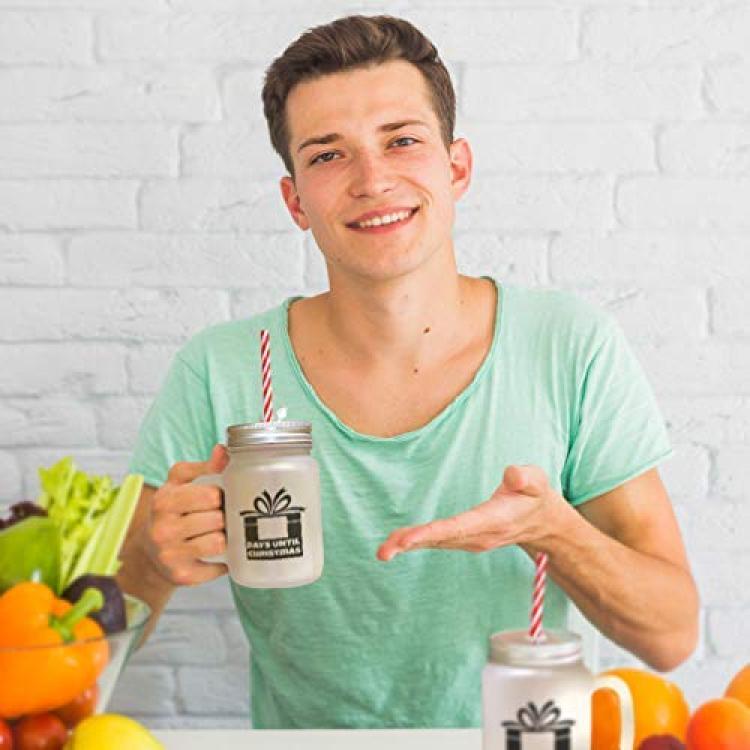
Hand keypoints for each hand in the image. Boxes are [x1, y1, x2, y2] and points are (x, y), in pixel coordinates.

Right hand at [145, 444, 229, 584]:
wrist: (150, 553)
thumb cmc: (171, 511)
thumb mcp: (179, 483)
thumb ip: (204, 466)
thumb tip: (224, 451)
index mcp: (164, 501)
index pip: (210, 495)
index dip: (219, 496)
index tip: (215, 499)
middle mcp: (163, 529)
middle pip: (217, 519)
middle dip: (222, 517)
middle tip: (217, 518)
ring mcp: (171, 555)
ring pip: (219, 542)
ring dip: (223, 537)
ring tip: (216, 534)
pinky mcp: (182, 576)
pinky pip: (218, 567)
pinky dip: (222, 562)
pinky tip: (215, 556)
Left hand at [376, 465, 565, 561]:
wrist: (541, 522)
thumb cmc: (533, 496)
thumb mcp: (537, 481)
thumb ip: (526, 478)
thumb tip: (512, 475)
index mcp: (494, 521)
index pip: (460, 526)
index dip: (435, 532)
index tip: (411, 539)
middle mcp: (479, 536)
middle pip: (442, 539)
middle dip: (413, 543)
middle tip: (385, 550)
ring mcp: (471, 541)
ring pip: (436, 543)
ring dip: (409, 545)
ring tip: (384, 549)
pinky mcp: (464, 539)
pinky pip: (437, 541)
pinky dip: (416, 542)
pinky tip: (397, 542)